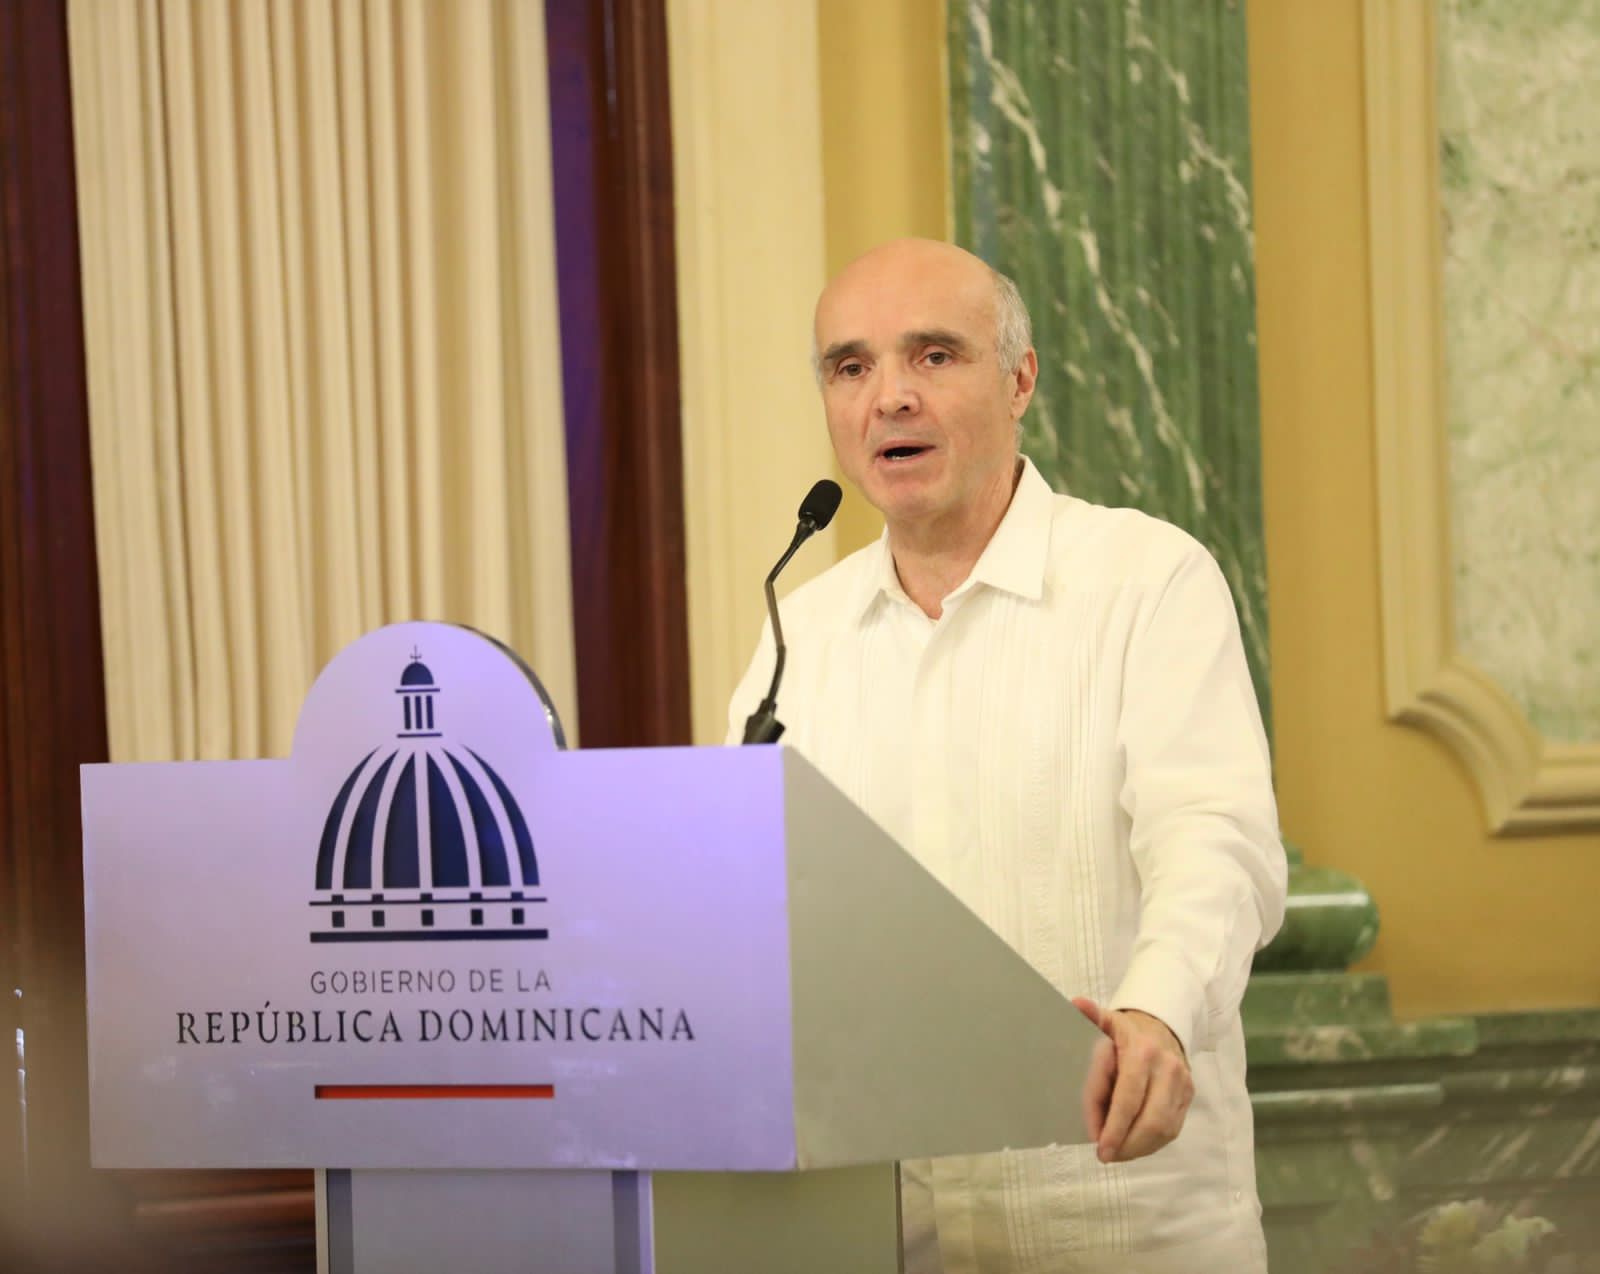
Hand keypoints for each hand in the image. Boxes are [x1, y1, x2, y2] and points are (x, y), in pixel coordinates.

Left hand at [1071, 997, 1194, 1163]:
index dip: (1113, 1126)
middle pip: (1149, 1119)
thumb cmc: (1125, 1031)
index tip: (1097, 1144)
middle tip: (1105, 1155)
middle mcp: (1166, 1068)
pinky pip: (1173, 1128)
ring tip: (1117, 1153)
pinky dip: (1153, 1143)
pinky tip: (1134, 1145)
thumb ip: (1090, 1017)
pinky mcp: (1188, 1095)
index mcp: (1142, 1051)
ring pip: (1164, 1128)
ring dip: (1139, 1147)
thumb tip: (1077, 1005)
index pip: (1128, 1097)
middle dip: (1126, 1143)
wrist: (1162, 1026)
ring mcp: (1181, 1083)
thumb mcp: (1106, 1021)